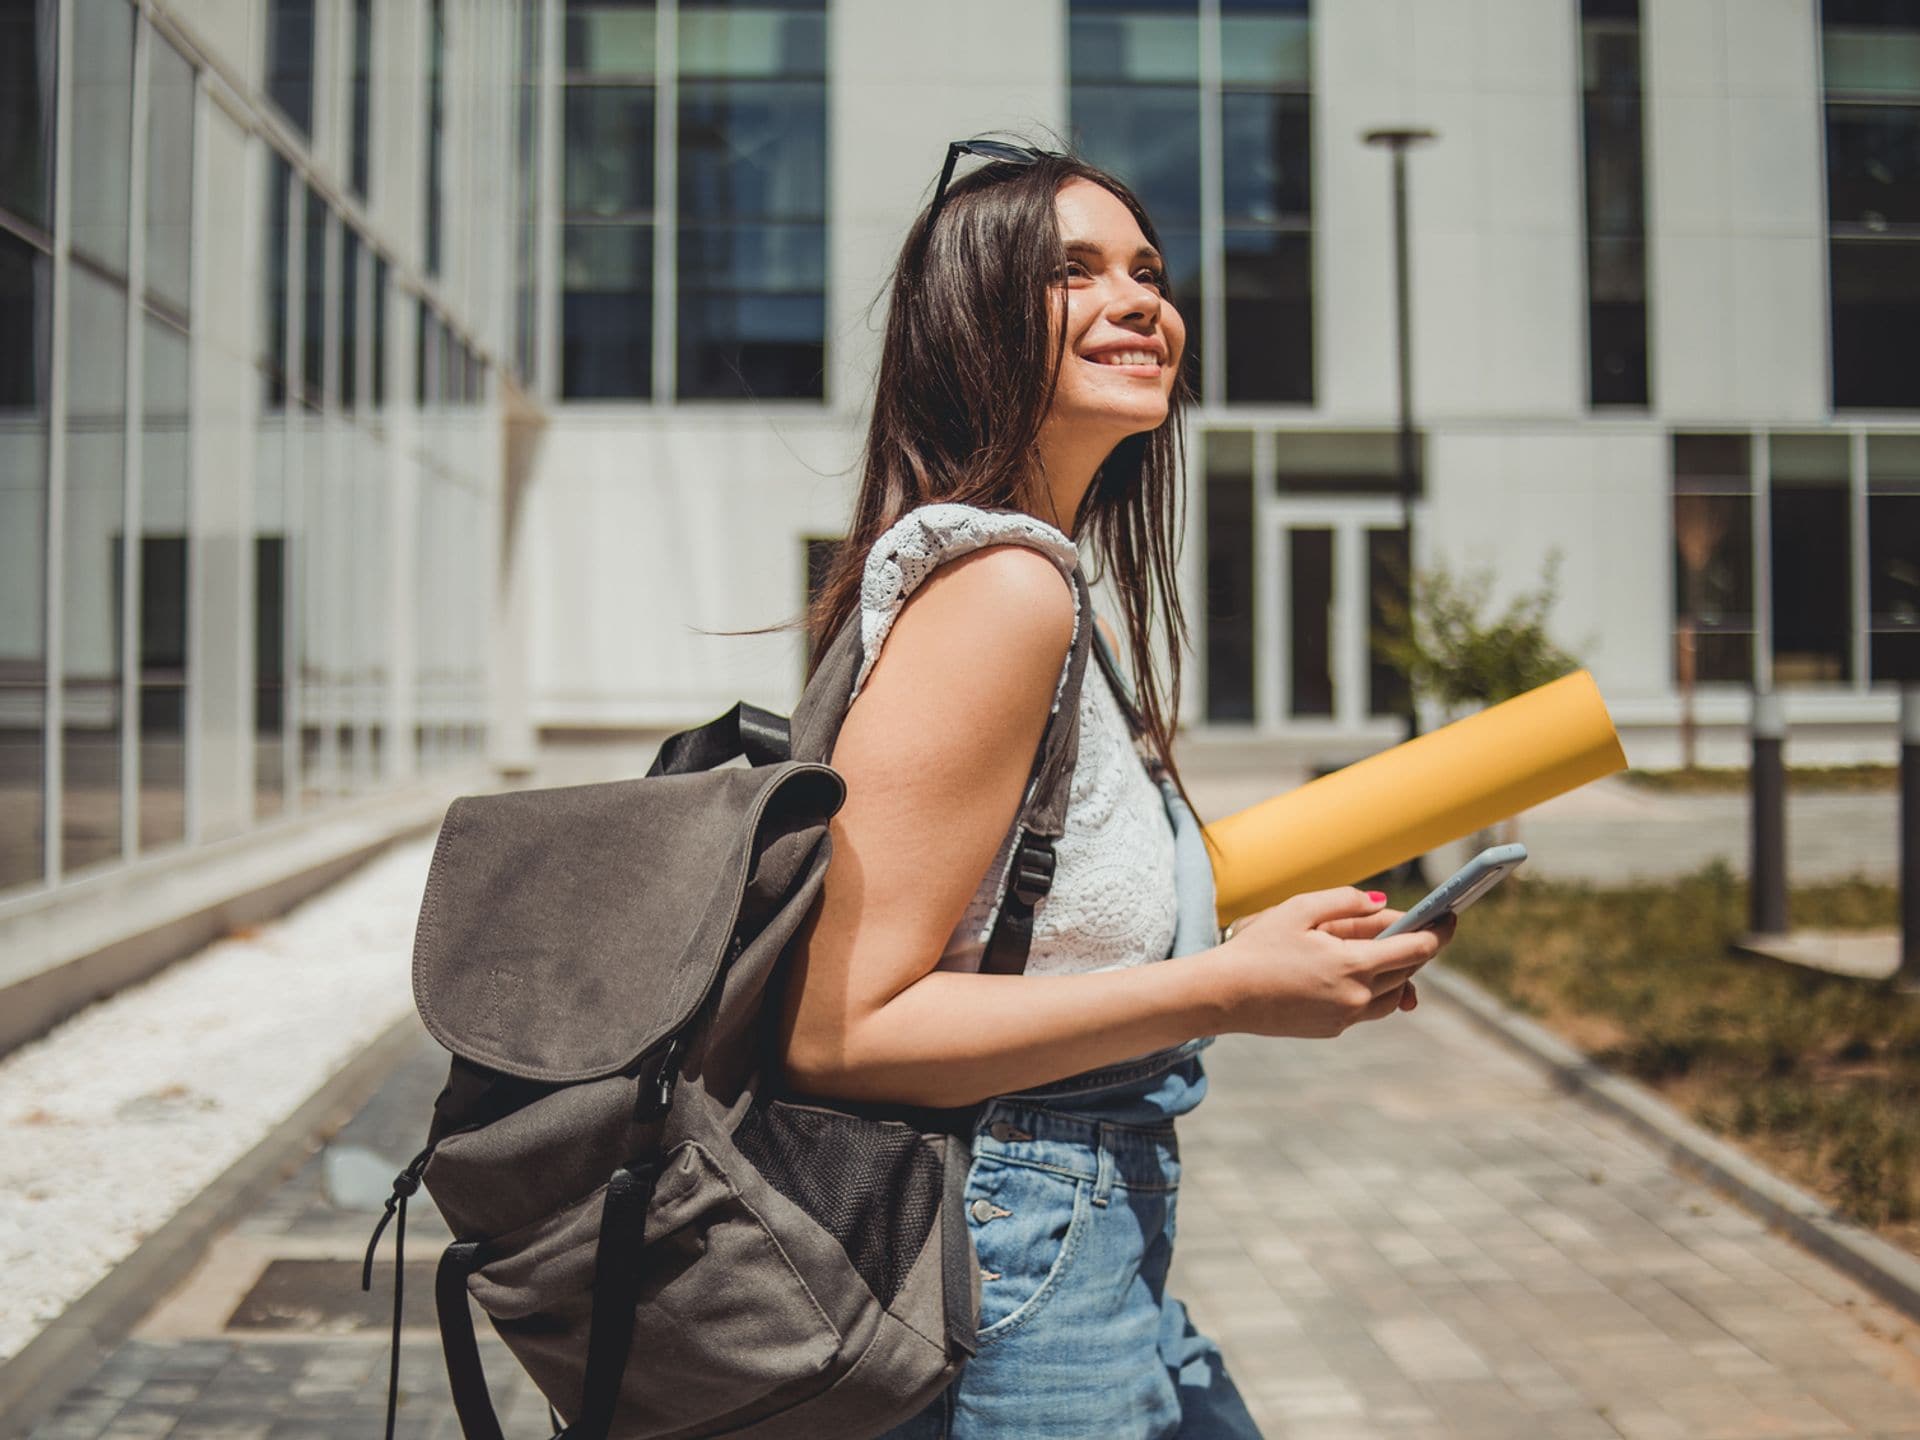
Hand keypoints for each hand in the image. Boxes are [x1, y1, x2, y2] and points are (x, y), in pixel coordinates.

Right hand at [1216, 888, 1455, 1038]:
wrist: (1223, 995)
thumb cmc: (1258, 947)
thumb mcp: (1299, 909)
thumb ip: (1346, 901)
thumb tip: (1382, 905)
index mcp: (1353, 964)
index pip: (1417, 948)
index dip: (1440, 931)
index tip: (1451, 916)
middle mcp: (1358, 996)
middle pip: (1408, 970)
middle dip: (1416, 946)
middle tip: (1418, 925)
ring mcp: (1346, 1017)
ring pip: (1393, 994)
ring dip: (1398, 971)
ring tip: (1388, 948)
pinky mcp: (1333, 1029)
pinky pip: (1368, 1008)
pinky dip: (1372, 988)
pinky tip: (1356, 971)